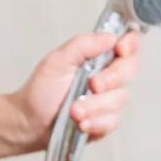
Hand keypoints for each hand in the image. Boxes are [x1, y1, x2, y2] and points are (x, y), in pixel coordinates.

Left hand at [12, 32, 140, 147]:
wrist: (29, 122)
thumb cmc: (41, 90)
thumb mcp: (57, 61)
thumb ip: (83, 45)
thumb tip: (110, 37)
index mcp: (99, 56)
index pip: (128, 44)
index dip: (131, 44)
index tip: (120, 49)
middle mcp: (109, 76)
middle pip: (130, 70)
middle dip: (112, 78)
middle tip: (93, 84)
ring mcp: (109, 99)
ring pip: (120, 98)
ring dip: (96, 105)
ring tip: (74, 110)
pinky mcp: (107, 121)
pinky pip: (113, 121)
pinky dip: (97, 123)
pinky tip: (82, 123)